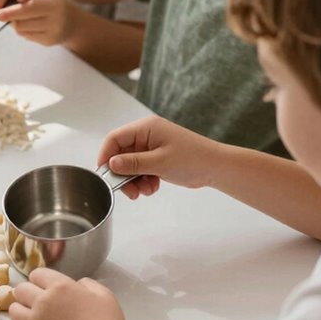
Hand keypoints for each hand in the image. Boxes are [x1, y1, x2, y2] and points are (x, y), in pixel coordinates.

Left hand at [0, 0, 80, 45]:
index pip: (29, 8)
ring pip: (22, 31)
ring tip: (16, 16)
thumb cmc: (59, 5)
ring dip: (14, 24)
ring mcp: (52, 33)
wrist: (76, 24)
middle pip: (22, 22)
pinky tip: (27, 24)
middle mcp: (55, 20)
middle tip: (0, 14)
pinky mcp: (48, 42)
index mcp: (55, 4)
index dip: (11, 11)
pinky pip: (27, 36)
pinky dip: (22, 30)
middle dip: (9, 18)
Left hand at [9, 268, 126, 319]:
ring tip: (32, 316)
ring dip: (21, 311)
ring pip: (13, 310)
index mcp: (60, 287)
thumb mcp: (104, 295)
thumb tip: (77, 284)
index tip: (45, 286)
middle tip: (37, 301)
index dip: (41, 279)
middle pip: (21, 290)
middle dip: (28, 293)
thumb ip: (88, 284)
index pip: (36, 274)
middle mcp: (43, 302)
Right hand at [97, 116, 223, 199]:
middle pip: (121, 154)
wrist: (217, 168)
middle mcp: (147, 135)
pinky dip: (143, 180)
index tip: (104, 173)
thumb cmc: (193, 159)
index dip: (106, 155)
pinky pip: (141, 170)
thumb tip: (111, 164)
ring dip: (133, 180)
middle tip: (127, 191)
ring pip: (130, 165)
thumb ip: (133, 163)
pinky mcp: (157, 158)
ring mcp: (152, 147)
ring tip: (143, 191)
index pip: (115, 138)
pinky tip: (152, 187)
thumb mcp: (159, 162)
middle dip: (123, 174)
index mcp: (146, 128)